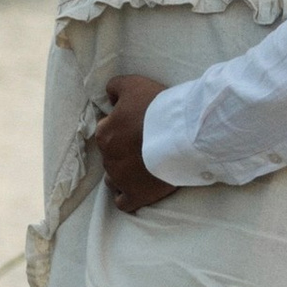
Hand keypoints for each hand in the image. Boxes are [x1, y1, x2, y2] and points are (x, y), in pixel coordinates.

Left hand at [93, 73, 172, 212]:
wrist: (182, 134)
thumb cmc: (157, 108)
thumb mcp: (133, 84)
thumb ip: (115, 87)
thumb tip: (109, 95)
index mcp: (105, 133)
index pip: (106, 131)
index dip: (122, 128)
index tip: (138, 127)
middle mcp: (108, 157)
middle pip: (111, 155)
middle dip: (123, 151)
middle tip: (144, 145)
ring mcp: (120, 179)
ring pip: (113, 179)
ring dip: (123, 174)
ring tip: (142, 167)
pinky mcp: (136, 196)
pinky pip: (123, 202)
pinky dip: (127, 196)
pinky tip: (138, 189)